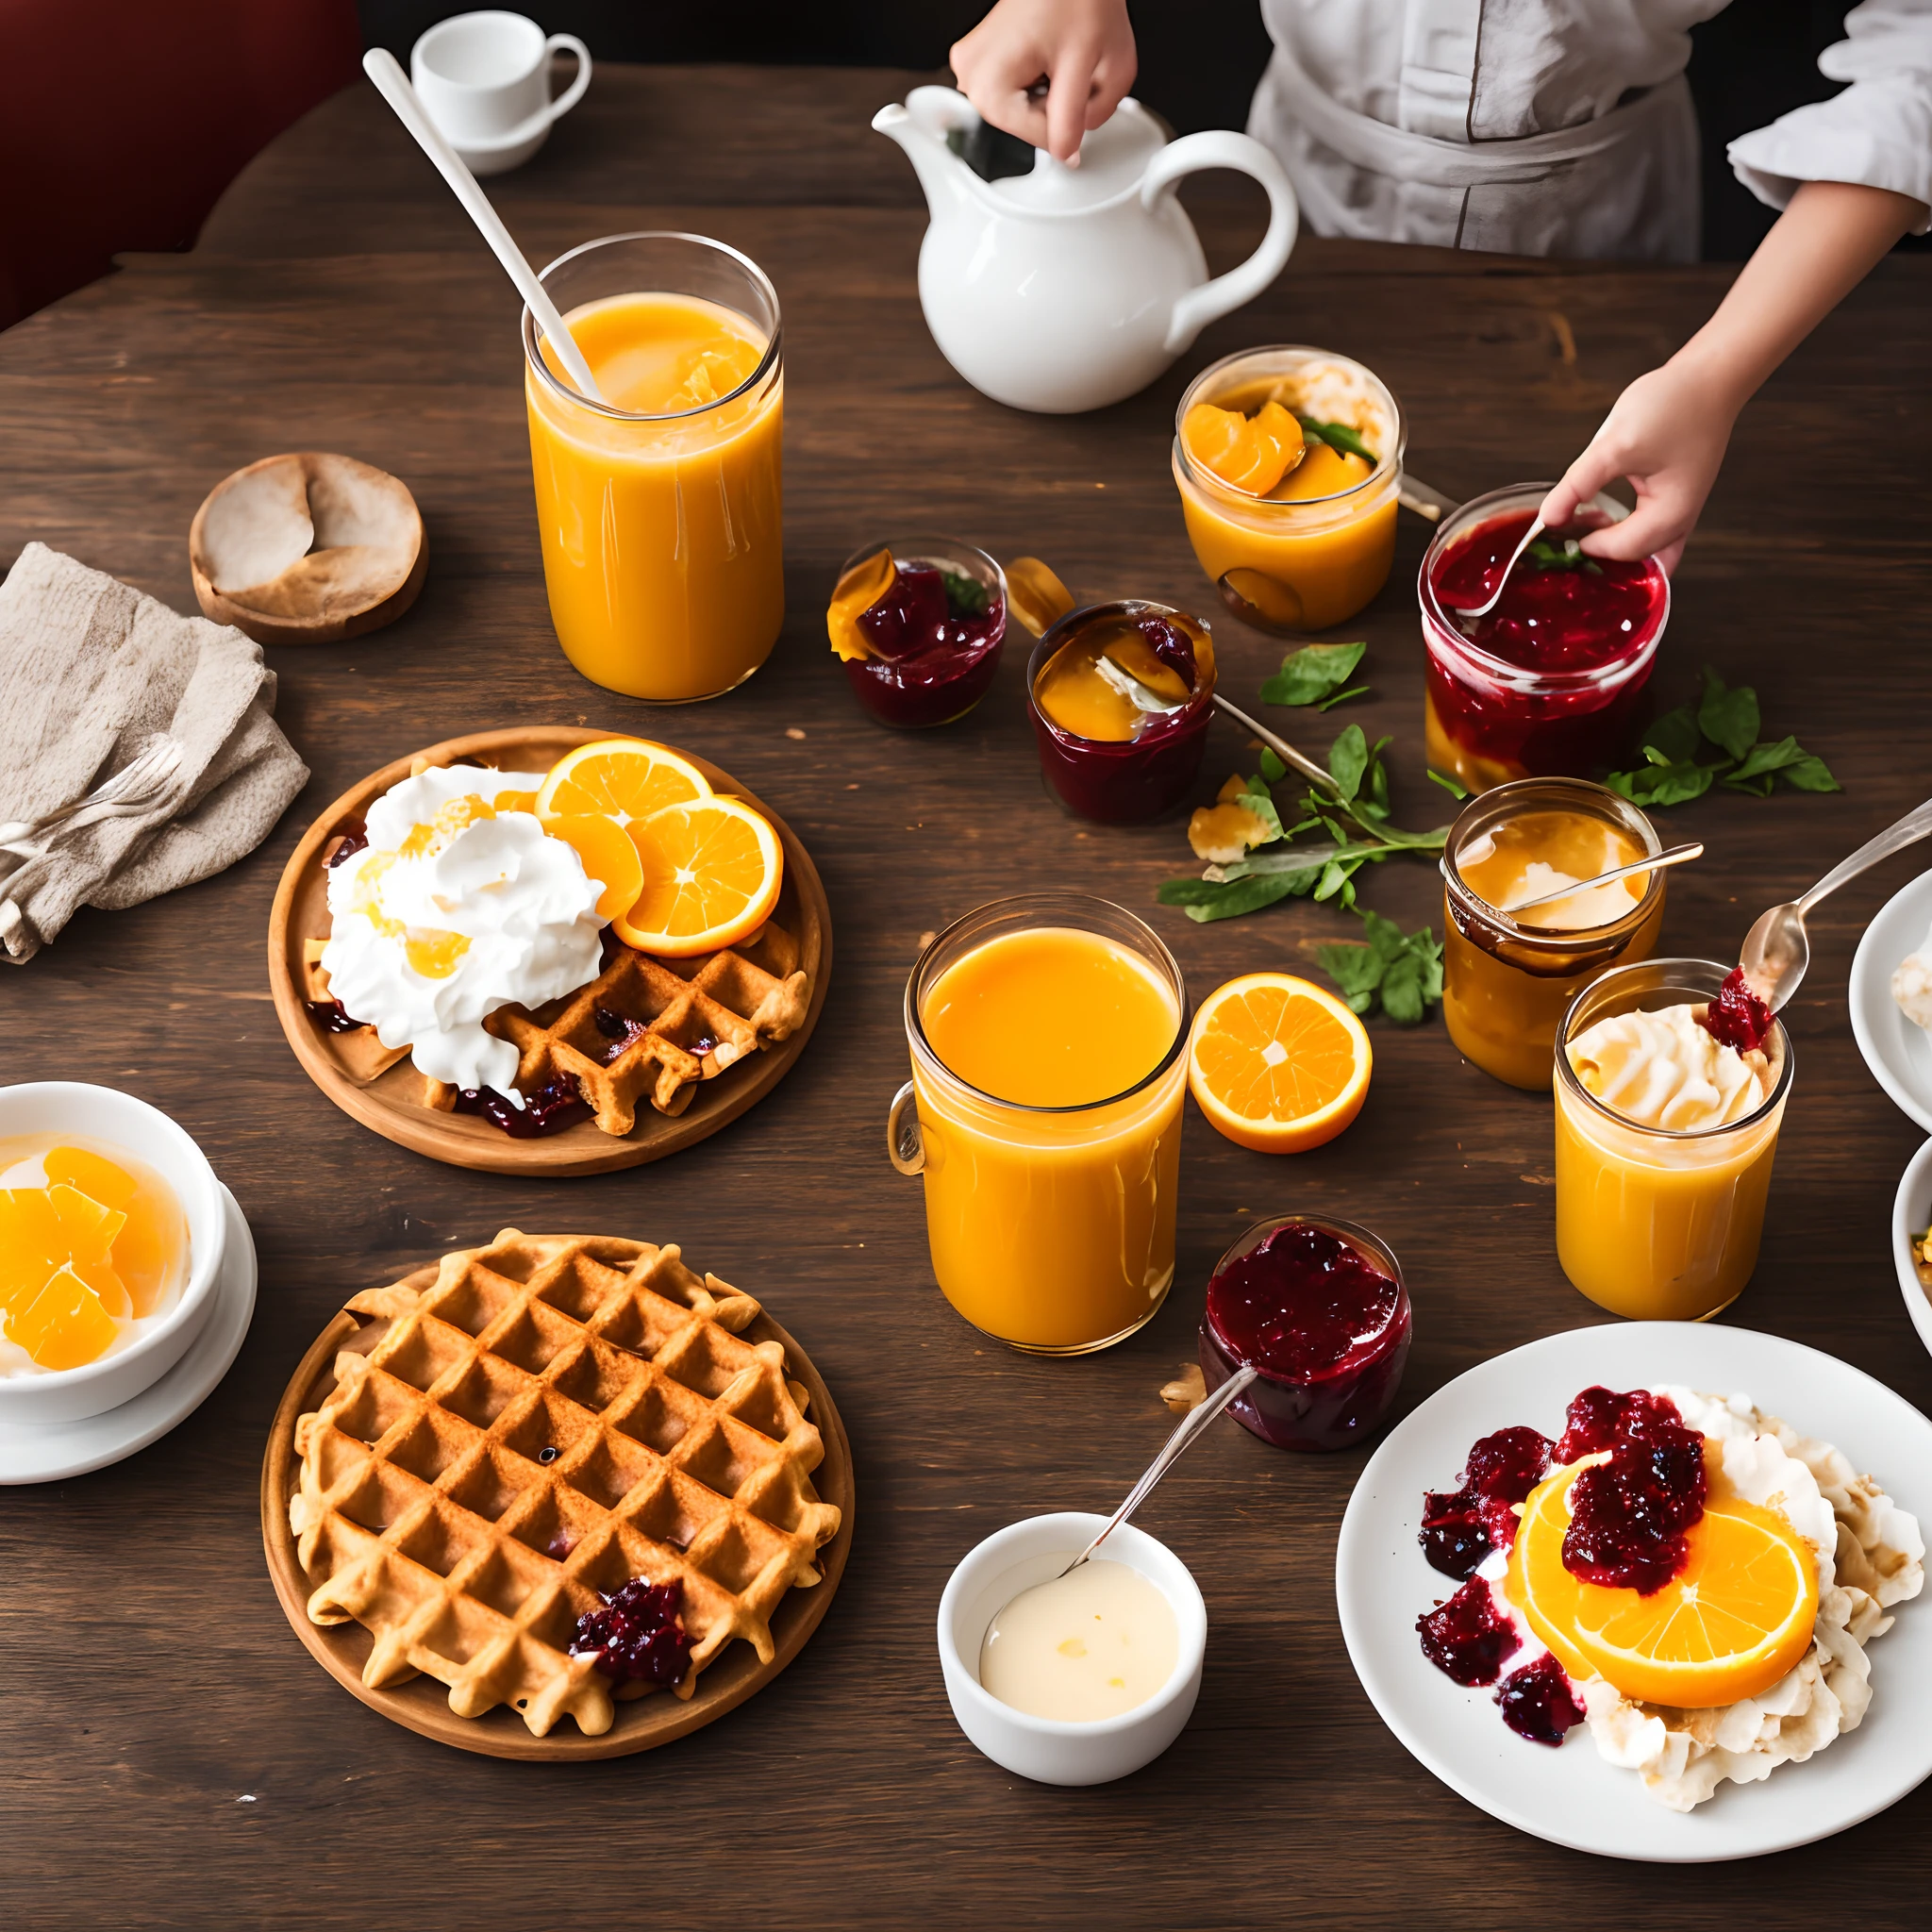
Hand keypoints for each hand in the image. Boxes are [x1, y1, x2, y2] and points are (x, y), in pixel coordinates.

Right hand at [949, 0, 1135, 165]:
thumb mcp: (1098, 69)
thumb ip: (1081, 123)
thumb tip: (1066, 154)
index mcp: (987, 85)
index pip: (1039, 139)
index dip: (1073, 119)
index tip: (1081, 86)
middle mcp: (969, 76)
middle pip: (1025, 127)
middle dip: (1059, 105)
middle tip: (1071, 62)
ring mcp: (971, 66)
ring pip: (1023, 111)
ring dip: (1051, 93)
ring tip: (1059, 52)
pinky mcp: (981, 59)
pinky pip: (1017, 90)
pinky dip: (1040, 79)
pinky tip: (1048, 50)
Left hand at [1538, 358, 1739, 577]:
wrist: (1710, 376)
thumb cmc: (1674, 405)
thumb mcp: (1615, 445)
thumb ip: (1578, 484)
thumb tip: (1549, 517)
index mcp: (1672, 515)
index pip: (1621, 552)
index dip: (1584, 545)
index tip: (1555, 531)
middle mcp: (1681, 520)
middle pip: (1634, 562)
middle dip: (1600, 558)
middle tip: (1565, 540)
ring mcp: (1681, 511)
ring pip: (1642, 551)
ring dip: (1610, 546)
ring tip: (1580, 523)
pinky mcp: (1674, 498)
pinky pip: (1646, 532)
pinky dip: (1622, 532)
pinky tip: (1598, 516)